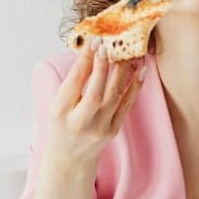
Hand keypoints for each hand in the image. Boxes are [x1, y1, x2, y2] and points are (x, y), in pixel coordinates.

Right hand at [46, 39, 145, 165]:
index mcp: (61, 111)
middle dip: (102, 65)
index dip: (86, 60)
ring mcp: (100, 127)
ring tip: (125, 52)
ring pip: (114, 95)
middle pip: (95, 90)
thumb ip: (72, 81)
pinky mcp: (114, 130)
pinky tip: (140, 69)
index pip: (75, 81)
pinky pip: (127, 104)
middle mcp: (81, 121)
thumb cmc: (62, 124)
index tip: (94, 41)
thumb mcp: (58, 103)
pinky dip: (135, 85)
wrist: (70, 157)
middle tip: (108, 44)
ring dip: (121, 71)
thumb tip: (91, 51)